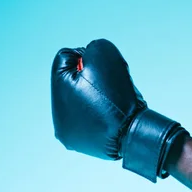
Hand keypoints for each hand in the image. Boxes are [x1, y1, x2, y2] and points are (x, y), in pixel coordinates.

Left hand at [51, 39, 185, 181]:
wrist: (135, 133)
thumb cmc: (118, 95)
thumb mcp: (105, 56)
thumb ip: (94, 48)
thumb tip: (88, 56)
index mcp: (58, 91)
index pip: (65, 58)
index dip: (88, 56)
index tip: (105, 68)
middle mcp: (57, 115)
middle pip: (72, 81)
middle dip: (91, 77)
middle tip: (111, 85)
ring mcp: (69, 132)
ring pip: (81, 100)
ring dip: (95, 95)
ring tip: (113, 102)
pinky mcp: (82, 143)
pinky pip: (89, 119)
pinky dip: (99, 114)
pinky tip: (112, 116)